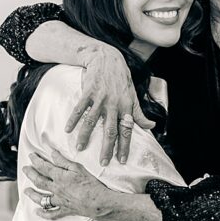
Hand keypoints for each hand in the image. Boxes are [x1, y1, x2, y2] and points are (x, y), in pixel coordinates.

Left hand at [21, 151, 110, 219]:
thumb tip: (52, 153)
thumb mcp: (78, 168)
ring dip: (32, 194)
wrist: (99, 202)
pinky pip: (52, 213)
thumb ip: (63, 161)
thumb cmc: (91, 184)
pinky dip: (43, 213)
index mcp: (59, 177)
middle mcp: (56, 189)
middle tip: (25, 169)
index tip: (31, 156)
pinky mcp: (65, 210)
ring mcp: (59, 201)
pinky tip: (37, 212)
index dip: (36, 161)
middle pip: (39, 181)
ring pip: (41, 198)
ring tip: (26, 190)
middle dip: (30, 174)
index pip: (44, 167)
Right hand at [66, 47, 154, 165]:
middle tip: (102, 162)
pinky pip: (80, 108)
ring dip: (85, 136)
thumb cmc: (121, 78)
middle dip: (106, 147)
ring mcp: (100, 98)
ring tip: (80, 148)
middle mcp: (114, 104)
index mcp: (126, 106)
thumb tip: (151, 126)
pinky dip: (73, 119)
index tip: (121, 160)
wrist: (107, 58)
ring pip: (92, 121)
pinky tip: (68, 129)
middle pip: (110, 130)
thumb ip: (139, 113)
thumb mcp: (133, 95)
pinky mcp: (88, 92)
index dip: (124, 146)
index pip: (126, 130)